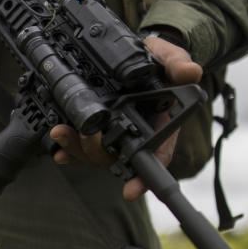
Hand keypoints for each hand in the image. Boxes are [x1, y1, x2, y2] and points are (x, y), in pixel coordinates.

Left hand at [50, 33, 202, 200]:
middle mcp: (136, 136)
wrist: (141, 57)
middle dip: (94, 151)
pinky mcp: (97, 130)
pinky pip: (82, 149)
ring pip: (95, 154)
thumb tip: (190, 72)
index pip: (155, 158)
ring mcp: (114, 135)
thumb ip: (178, 64)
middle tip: (81, 136)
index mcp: (160, 127)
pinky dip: (68, 151)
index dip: (143, 178)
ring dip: (76, 149)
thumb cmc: (159, 63)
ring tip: (60, 134)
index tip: (131, 190)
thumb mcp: (170, 58)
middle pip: (115, 158)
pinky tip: (57, 150)